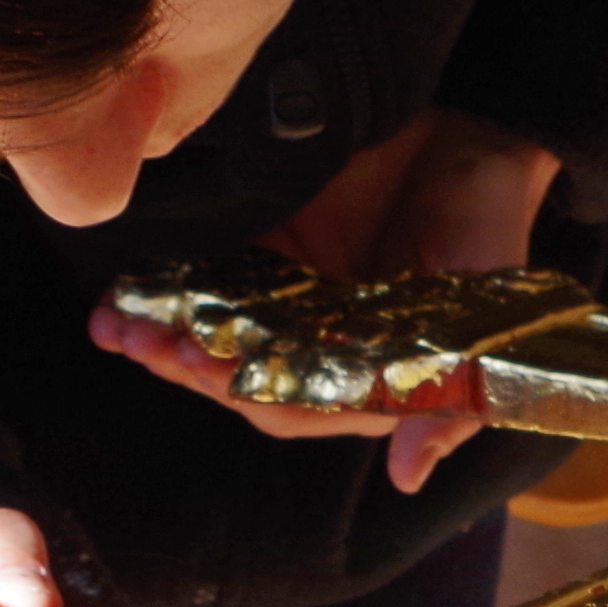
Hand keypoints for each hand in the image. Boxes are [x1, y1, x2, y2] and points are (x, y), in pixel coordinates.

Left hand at [88, 108, 561, 493]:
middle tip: (146, 342)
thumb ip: (448, 397)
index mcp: (369, 381)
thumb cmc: (491, 225)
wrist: (475, 129)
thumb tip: (407, 477)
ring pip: (210, 336)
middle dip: (186, 364)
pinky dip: (161, 294)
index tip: (200, 366)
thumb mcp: (487, 314)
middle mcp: (319, 351)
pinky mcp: (262, 252)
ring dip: (159, 337)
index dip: (244, 392)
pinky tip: (116, 299)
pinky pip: (203, 283)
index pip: (293, 407)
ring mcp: (285, 303)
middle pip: (236, 376)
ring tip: (117, 327)